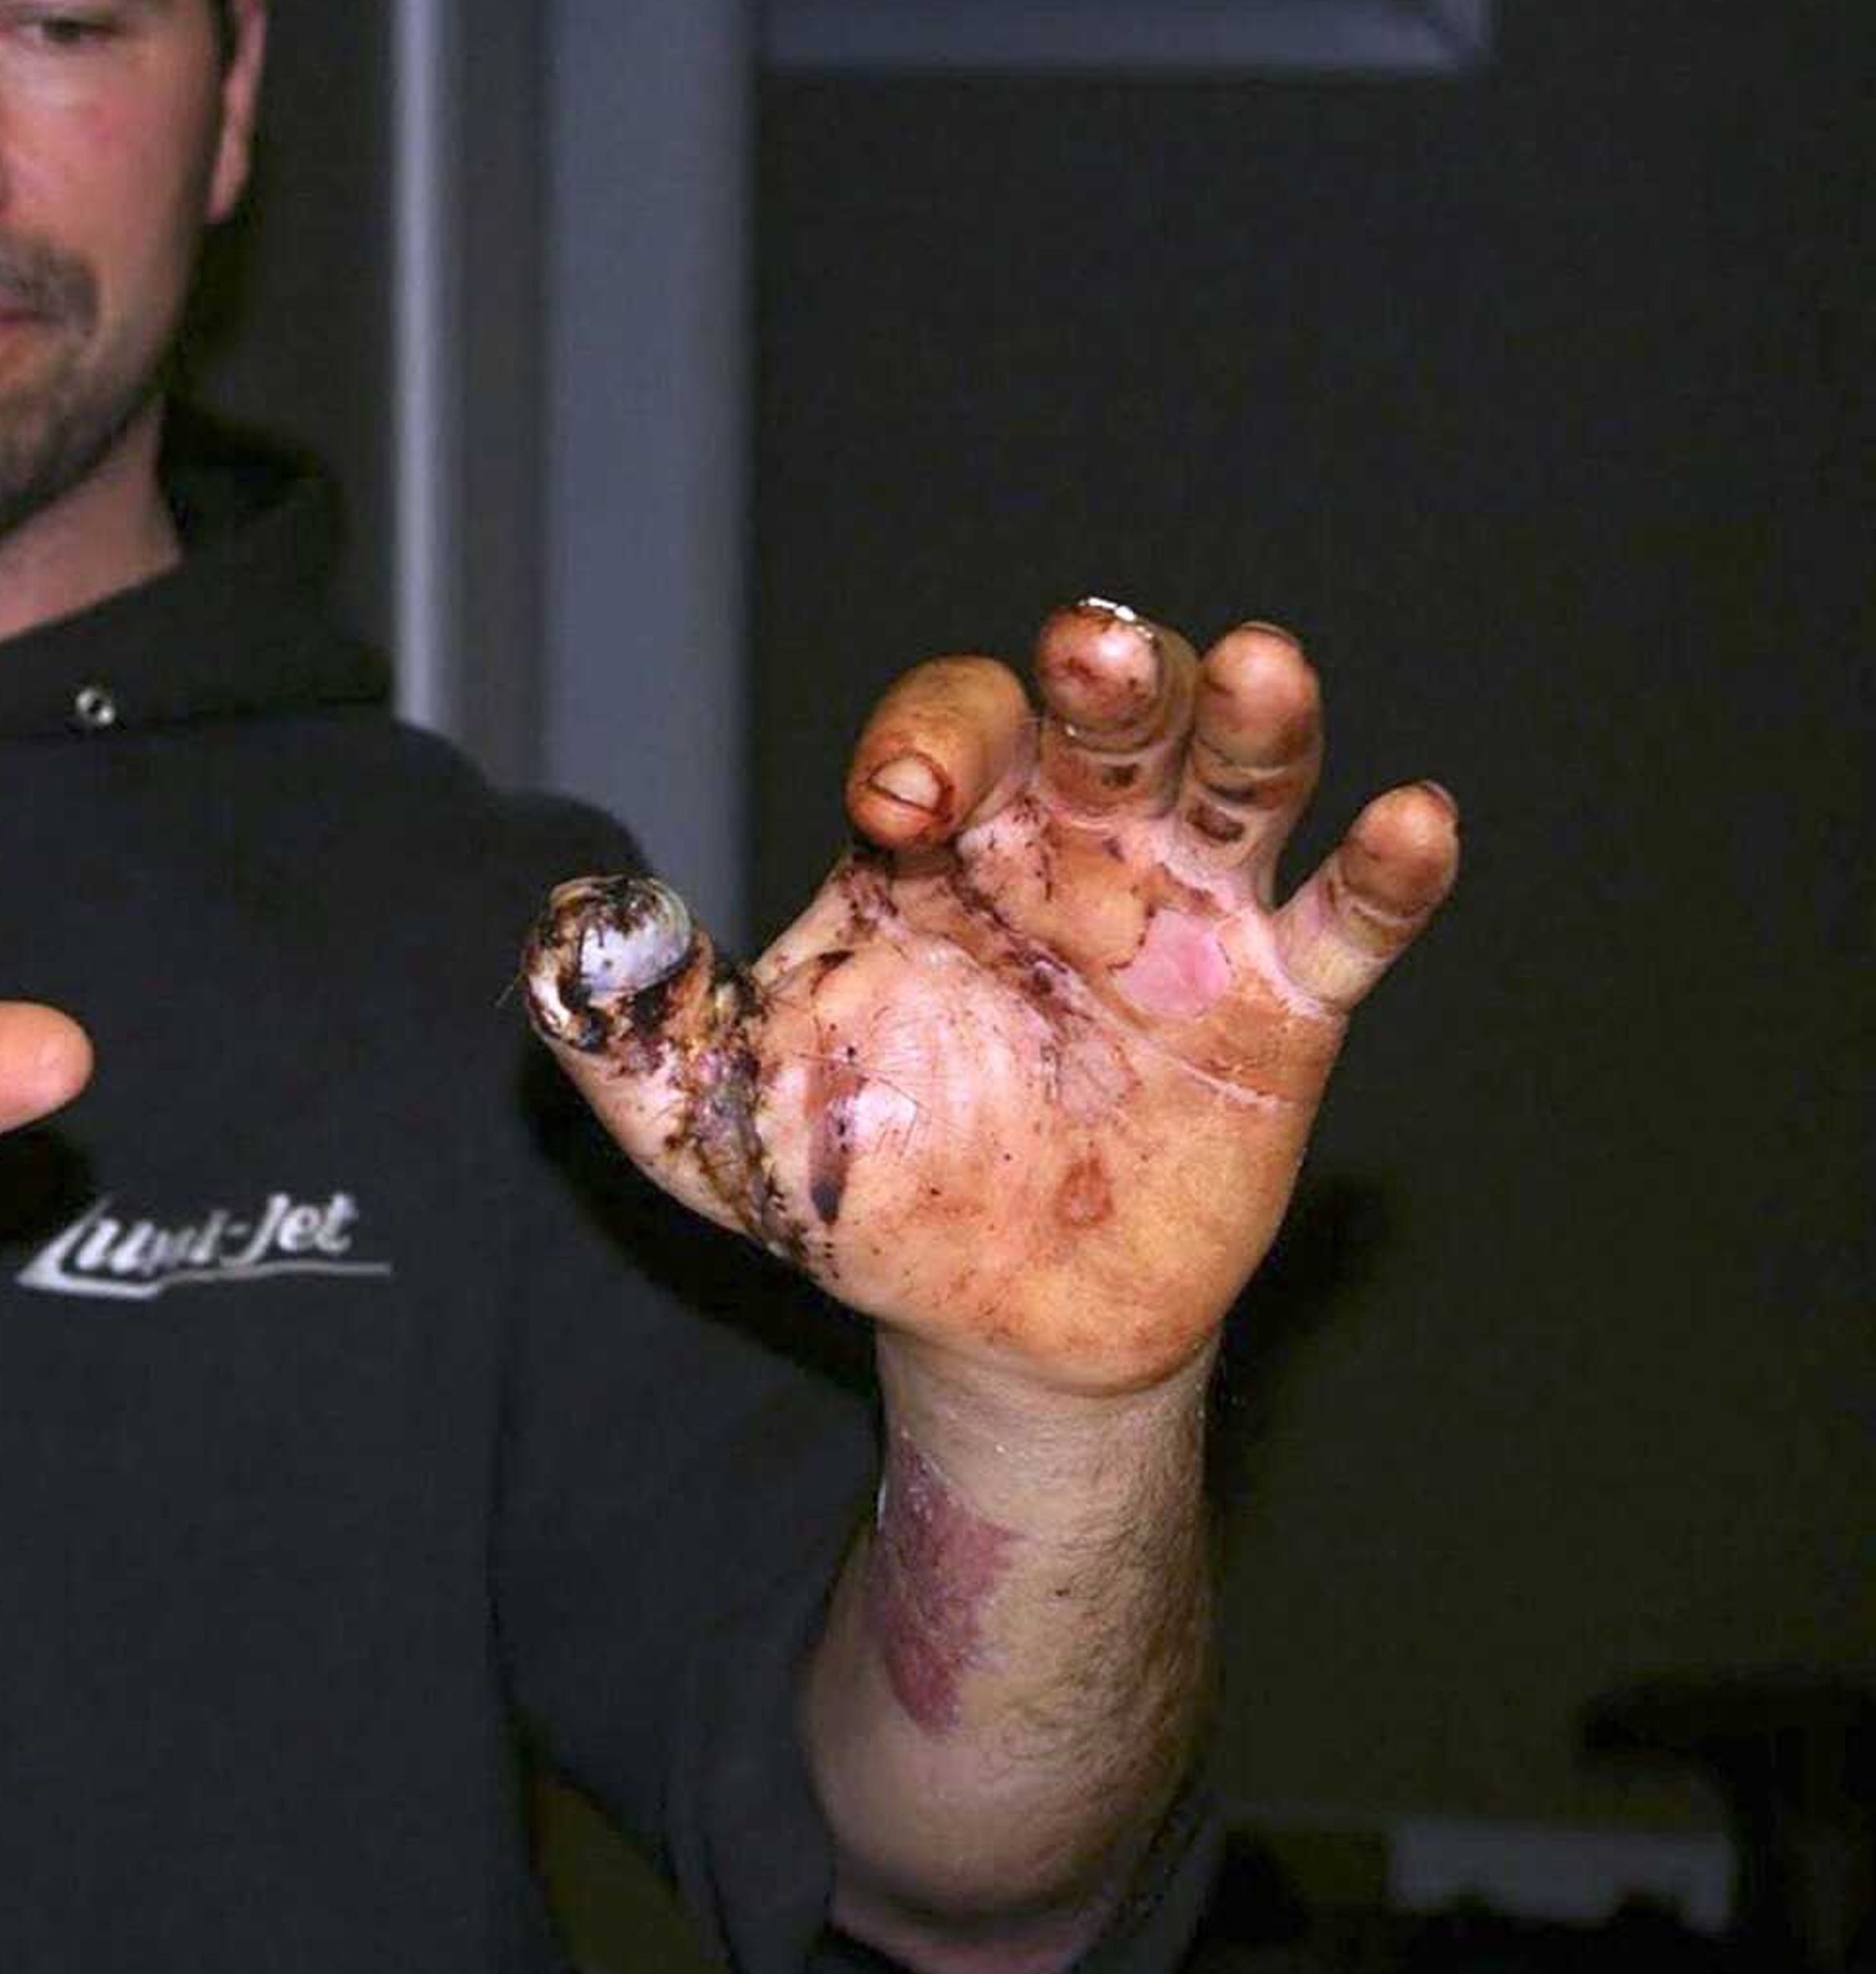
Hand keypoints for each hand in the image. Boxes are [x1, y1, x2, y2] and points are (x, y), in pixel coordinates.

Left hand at [522, 601, 1455, 1396]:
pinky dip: (1391, 870)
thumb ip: (624, 1031)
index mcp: (945, 843)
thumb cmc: (854, 1188)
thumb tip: (563, 926)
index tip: (901, 799)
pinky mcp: (1282, 1009)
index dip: (930, 735)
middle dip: (1104, 671)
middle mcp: (1073, 847)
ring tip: (1257, 668)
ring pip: (1238, 778)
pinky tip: (1410, 820)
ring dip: (1251, 718)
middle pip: (1108, 713)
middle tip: (1090, 651)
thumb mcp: (709, 1124)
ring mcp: (1187, 917)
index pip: (949, 727)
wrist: (977, 1322)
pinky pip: (1350, 924)